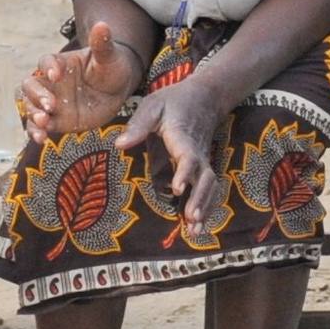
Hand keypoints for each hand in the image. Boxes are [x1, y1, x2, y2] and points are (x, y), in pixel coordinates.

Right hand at [20, 19, 145, 142]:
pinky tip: (41, 139)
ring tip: (44, 122)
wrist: (117, 90)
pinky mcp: (55, 121)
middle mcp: (50, 83)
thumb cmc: (111, 67)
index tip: (57, 74)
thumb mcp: (109, 56)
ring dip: (33, 114)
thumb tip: (102, 24)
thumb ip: (102, 44)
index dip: (48, 67)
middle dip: (36, 95)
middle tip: (50, 105)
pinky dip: (35, 132)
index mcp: (60, 63)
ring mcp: (51, 102)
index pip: (45, 62)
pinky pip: (39, 127)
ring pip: (30, 107)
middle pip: (30, 85)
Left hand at [117, 76, 230, 241]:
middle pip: (205, 178)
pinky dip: (205, 208)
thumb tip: (119, 145)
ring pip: (209, 186)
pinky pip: (207, 189)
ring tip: (194, 231)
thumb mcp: (153, 105)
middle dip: (200, 198)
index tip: (178, 189)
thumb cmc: (174, 101)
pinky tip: (195, 228)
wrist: (204, 97)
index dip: (185, 173)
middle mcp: (198, 152)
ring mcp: (203, 161)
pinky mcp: (201, 168)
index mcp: (183, 137)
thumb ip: (138, 125)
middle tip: (191, 218)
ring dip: (204, 208)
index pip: (189, 157)